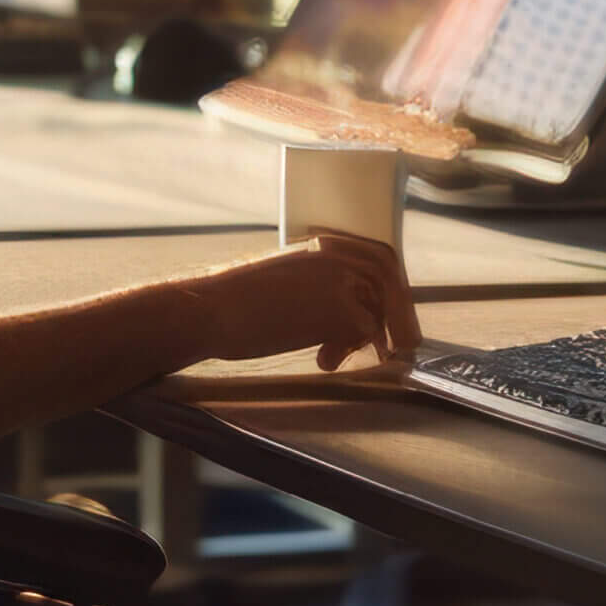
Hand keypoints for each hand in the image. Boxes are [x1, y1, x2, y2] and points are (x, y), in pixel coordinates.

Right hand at [188, 235, 420, 370]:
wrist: (208, 309)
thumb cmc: (230, 303)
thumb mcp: (278, 280)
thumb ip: (310, 286)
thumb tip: (335, 312)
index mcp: (318, 245)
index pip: (372, 255)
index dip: (385, 284)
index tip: (390, 310)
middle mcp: (334, 256)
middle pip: (386, 277)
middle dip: (396, 310)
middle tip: (397, 342)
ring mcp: (339, 280)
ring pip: (378, 306)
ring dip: (371, 334)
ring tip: (338, 354)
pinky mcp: (337, 309)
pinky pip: (366, 331)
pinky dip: (351, 349)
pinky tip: (322, 360)